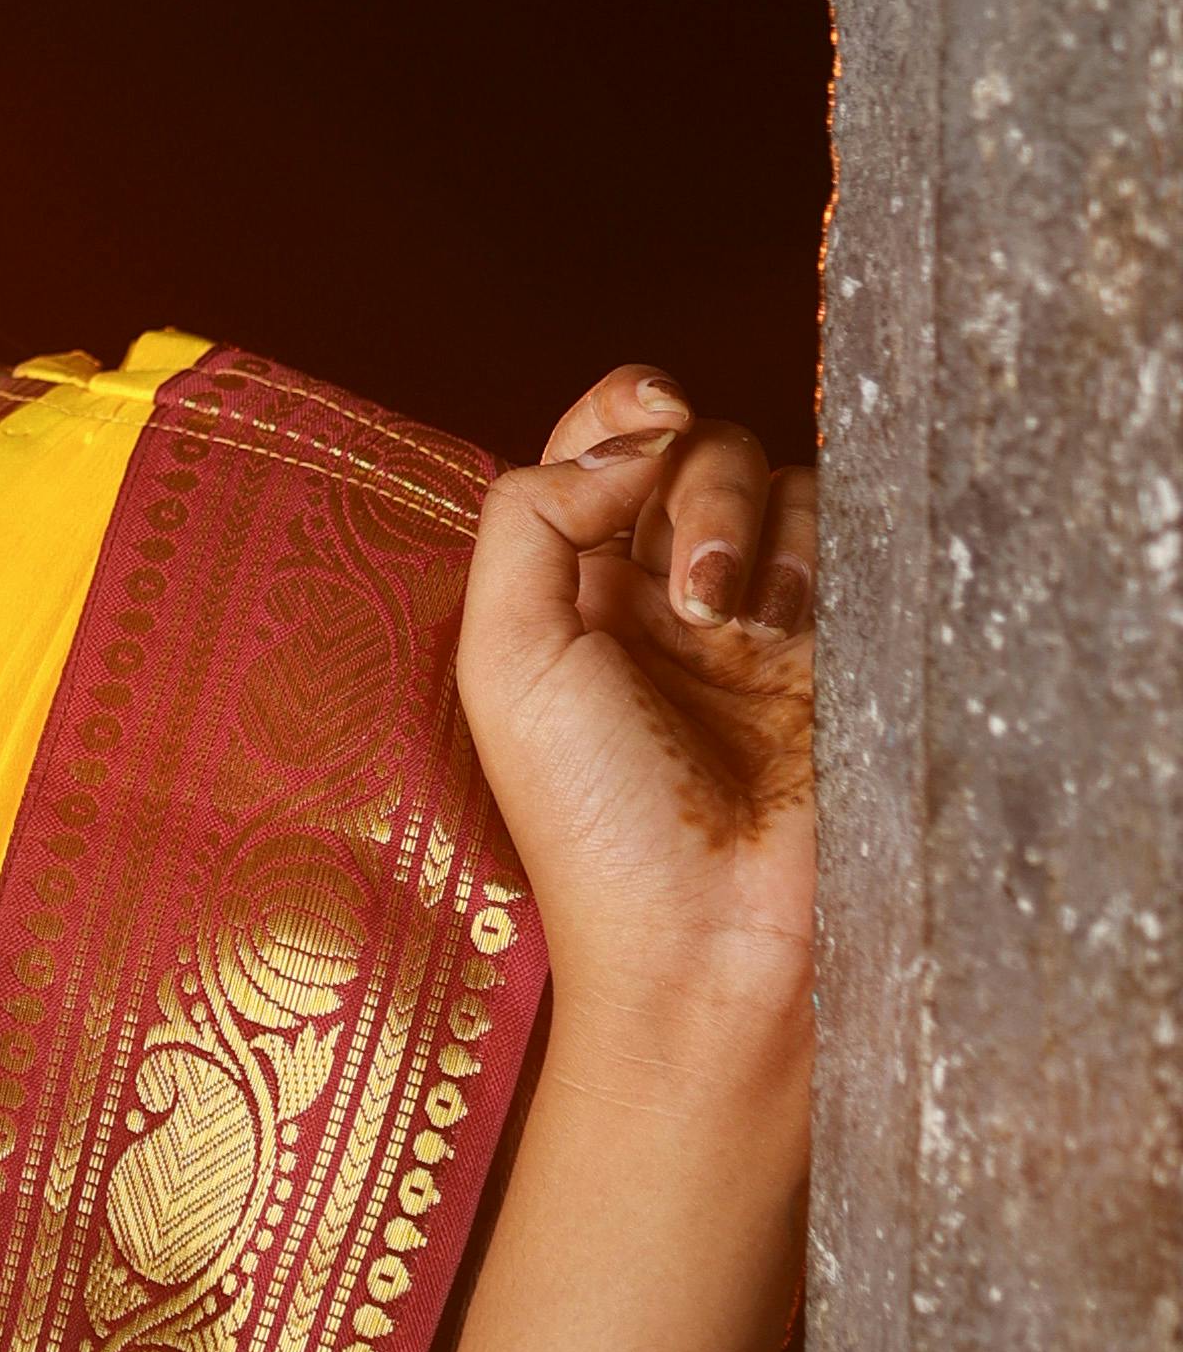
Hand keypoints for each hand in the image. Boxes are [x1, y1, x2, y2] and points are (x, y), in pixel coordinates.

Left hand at [455, 361, 814, 1056]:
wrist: (712, 945)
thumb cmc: (593, 822)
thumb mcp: (505, 659)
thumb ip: (532, 515)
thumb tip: (633, 437)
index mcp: (571, 588)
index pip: (601, 444)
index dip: (627, 406)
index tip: (653, 416)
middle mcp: (660, 593)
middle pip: (695, 449)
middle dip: (700, 481)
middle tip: (695, 588)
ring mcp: (756, 621)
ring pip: (778, 484)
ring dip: (755, 526)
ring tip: (736, 625)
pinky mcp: (838, 652)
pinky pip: (847, 543)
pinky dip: (818, 558)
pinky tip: (788, 634)